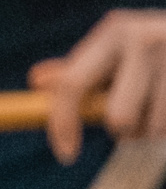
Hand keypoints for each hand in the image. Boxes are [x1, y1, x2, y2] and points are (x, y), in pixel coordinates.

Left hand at [35, 10, 165, 162]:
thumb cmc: (157, 48)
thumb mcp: (120, 48)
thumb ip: (80, 68)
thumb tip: (36, 81)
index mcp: (114, 32)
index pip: (73, 83)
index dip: (62, 122)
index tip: (64, 155)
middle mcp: (143, 42)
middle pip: (118, 118)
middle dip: (123, 130)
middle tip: (133, 119)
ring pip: (151, 130)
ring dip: (152, 130)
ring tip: (161, 107)